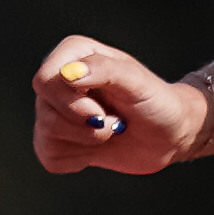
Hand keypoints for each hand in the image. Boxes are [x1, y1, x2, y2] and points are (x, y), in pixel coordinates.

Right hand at [31, 36, 205, 177]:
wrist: (168, 134)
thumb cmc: (156, 101)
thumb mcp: (137, 82)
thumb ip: (105, 70)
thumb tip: (69, 74)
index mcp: (73, 54)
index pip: (45, 81)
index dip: (72, 104)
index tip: (102, 111)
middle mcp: (58, 79)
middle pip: (45, 110)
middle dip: (84, 125)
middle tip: (114, 123)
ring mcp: (55, 110)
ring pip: (45, 134)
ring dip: (86, 141)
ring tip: (110, 131)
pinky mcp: (57, 140)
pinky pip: (49, 157)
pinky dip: (77, 159)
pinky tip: (98, 147)